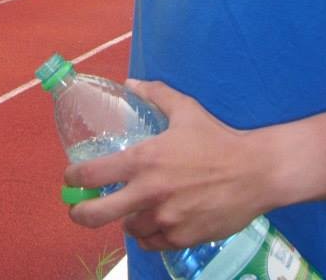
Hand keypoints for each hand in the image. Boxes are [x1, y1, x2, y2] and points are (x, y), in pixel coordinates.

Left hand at [64, 80, 263, 250]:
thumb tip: (131, 82)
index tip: (70, 178)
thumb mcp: (185, 110)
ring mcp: (165, 219)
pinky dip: (150, 234)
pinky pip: (153, 242)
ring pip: (129, 229)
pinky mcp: (181, 238)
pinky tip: (156, 221)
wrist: (255, 172)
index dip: (75, 177)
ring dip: (128, 219)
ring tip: (134, 209)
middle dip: (80, 213)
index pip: (94, 173)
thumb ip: (155, 94)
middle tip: (78, 210)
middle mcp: (149, 193)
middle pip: (97, 214)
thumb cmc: (217, 139)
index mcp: (145, 160)